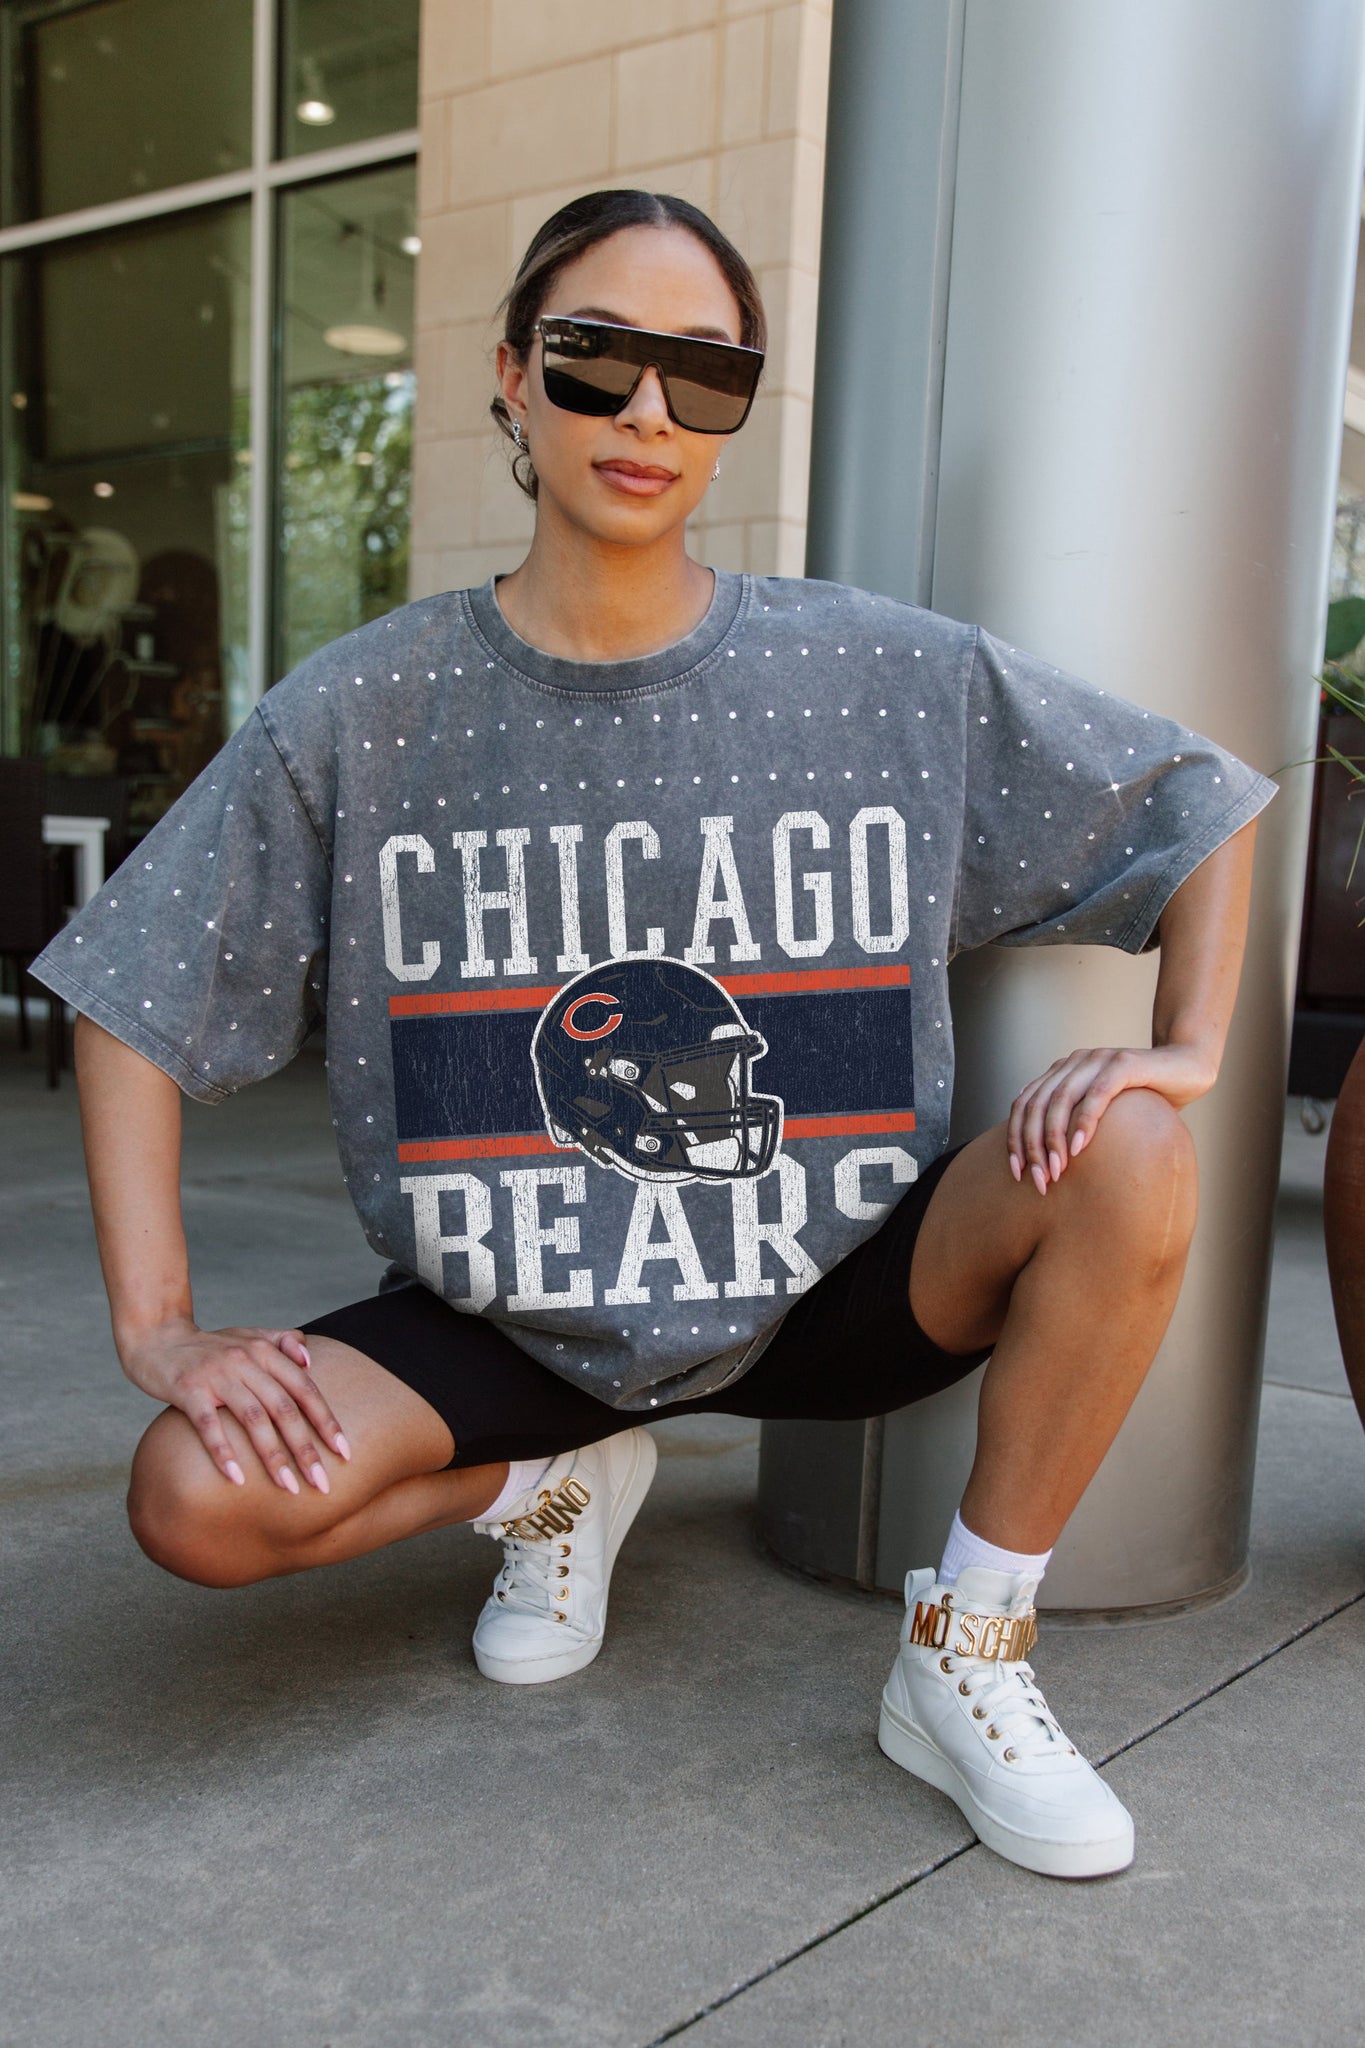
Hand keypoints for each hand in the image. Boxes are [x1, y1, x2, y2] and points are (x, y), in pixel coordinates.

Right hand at [118, 1317, 350, 1492]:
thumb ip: (282, 1342)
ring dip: (273, 1456)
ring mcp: (217, 1375)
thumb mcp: (248, 1337)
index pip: (304, 1389)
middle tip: (322, 1483)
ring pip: (253, 1419)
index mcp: (265, 1351)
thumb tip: (310, 1361)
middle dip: (306, 1448)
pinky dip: (223, 1452)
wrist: (156, 1338)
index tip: (344, 1453)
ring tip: (289, 1488)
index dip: (326, 1421)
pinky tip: (237, 1479)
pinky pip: (208, 1424)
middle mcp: (245, 1361)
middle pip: (284, 1409)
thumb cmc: (209, 1347)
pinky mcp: (188, 1389)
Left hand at [1007, 1043, 1216, 1193]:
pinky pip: (1097, 1093)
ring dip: (1054, 1139)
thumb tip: (1047, 1163)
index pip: (1023, 1104)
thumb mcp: (1102, 1113)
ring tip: (1057, 1172)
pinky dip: (1084, 1121)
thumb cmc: (1145, 1098)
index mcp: (1062, 1072)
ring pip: (1061, 1100)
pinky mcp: (1125, 1063)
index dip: (1015, 1139)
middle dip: (1033, 1146)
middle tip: (1039, 1180)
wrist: (1187, 1067)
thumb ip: (1075, 1125)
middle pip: (1037, 1104)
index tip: (1017, 1173)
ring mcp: (1098, 1059)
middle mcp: (1074, 1062)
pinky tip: (1079, 1149)